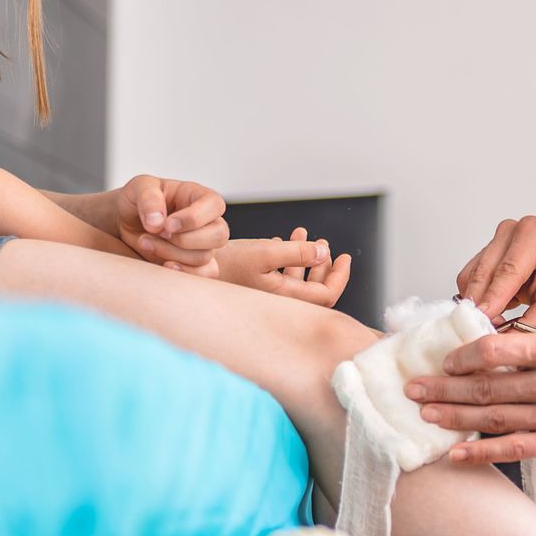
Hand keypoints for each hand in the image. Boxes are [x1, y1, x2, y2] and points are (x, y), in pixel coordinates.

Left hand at [114, 175, 227, 271]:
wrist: (125, 223)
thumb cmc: (137, 201)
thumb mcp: (139, 187)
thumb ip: (149, 198)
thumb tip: (158, 222)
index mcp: (199, 196)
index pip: (214, 205)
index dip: (193, 218)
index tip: (167, 224)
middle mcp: (207, 221)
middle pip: (218, 235)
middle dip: (184, 239)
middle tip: (158, 233)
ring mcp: (202, 244)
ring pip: (204, 257)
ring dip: (172, 253)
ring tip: (146, 242)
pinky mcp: (193, 264)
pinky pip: (203, 275)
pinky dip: (184, 273)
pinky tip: (164, 265)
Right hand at [179, 226, 352, 305]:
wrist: (191, 265)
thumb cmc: (227, 262)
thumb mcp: (267, 252)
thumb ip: (299, 253)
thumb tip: (326, 252)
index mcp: (285, 299)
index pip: (326, 296)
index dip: (339, 277)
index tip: (345, 256)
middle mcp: (277, 302)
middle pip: (313, 290)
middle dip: (323, 265)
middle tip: (328, 246)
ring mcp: (264, 295)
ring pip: (294, 281)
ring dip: (303, 258)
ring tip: (303, 234)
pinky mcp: (253, 286)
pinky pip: (277, 276)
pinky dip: (285, 258)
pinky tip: (279, 239)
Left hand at [406, 330, 535, 464]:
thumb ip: (527, 348)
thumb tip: (477, 355)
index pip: (495, 349)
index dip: (462, 356)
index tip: (443, 360)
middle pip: (487, 386)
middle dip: (444, 388)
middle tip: (414, 388)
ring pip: (494, 418)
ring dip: (454, 417)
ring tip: (426, 414)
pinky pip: (514, 449)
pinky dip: (481, 452)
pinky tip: (456, 452)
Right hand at [456, 215, 535, 329]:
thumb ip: (530, 324)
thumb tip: (503, 343)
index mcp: (533, 234)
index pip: (507, 271)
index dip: (493, 299)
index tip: (481, 323)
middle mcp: (510, 231)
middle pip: (484, 273)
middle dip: (481, 306)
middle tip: (481, 335)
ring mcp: (496, 240)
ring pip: (471, 277)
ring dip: (477, 303)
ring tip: (495, 325)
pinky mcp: (486, 253)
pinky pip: (470, 279)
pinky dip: (478, 299)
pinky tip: (496, 312)